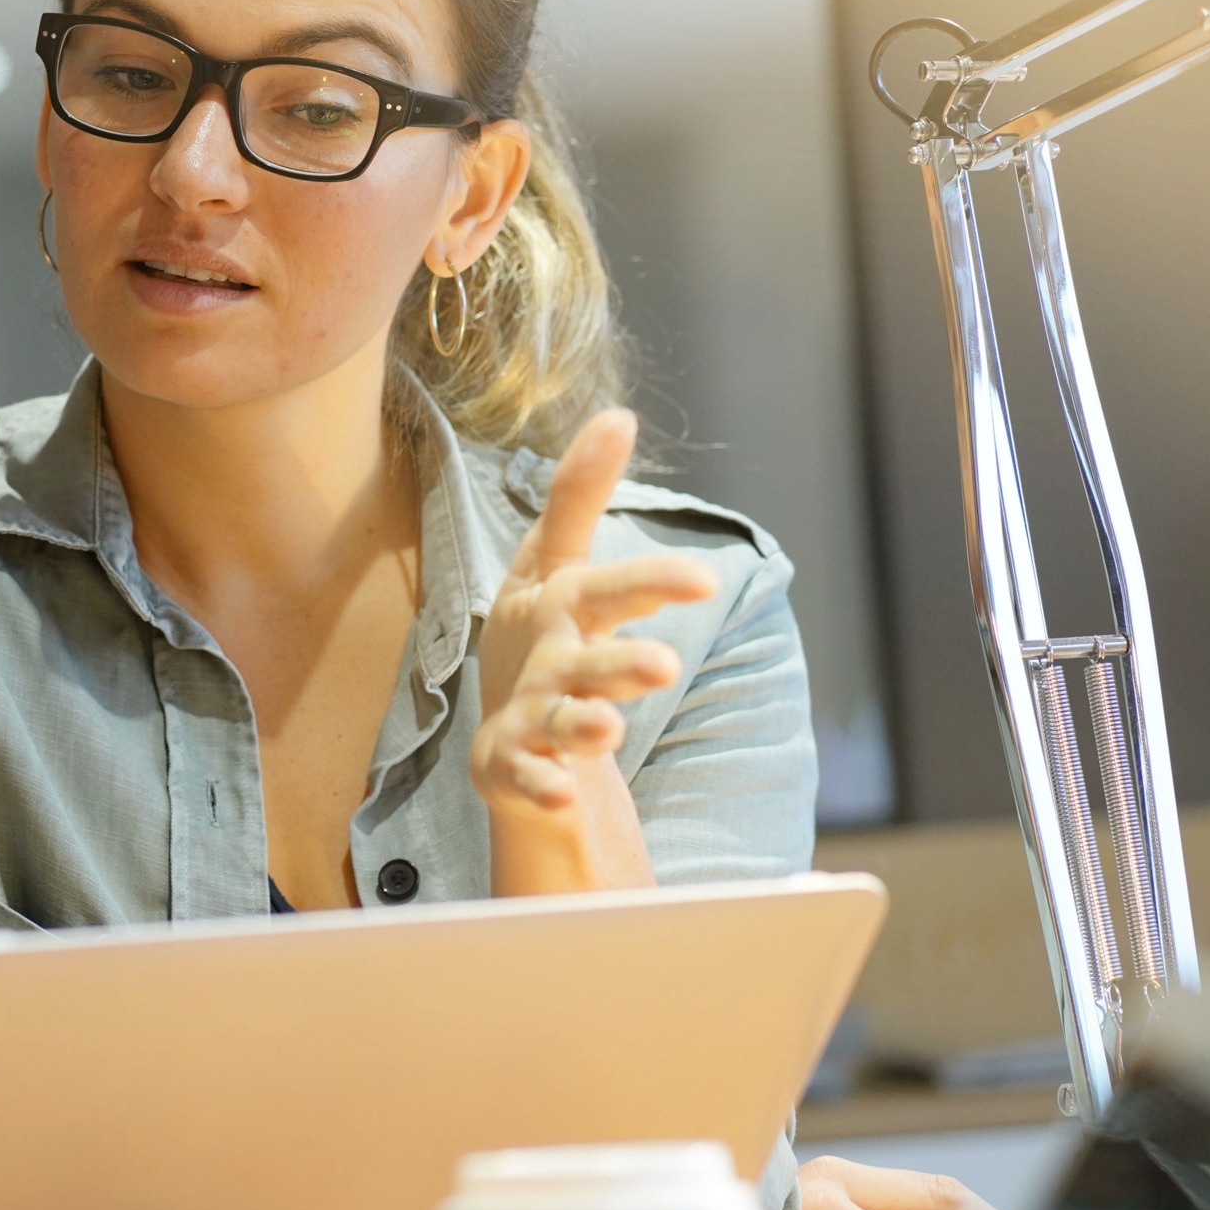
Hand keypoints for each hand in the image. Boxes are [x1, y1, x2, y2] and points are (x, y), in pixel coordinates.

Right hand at [471, 408, 715, 892]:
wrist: (503, 721)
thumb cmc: (544, 633)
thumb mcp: (558, 564)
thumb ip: (579, 496)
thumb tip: (617, 413)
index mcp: (557, 607)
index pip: (603, 587)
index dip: (649, 582)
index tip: (706, 580)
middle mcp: (545, 658)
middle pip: (582, 659)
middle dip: (617, 663)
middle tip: (664, 667)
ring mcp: (526, 713)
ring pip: (558, 722)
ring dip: (580, 725)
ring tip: (608, 731)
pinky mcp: (510, 766)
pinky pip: (524, 780)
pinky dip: (539, 788)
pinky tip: (560, 796)